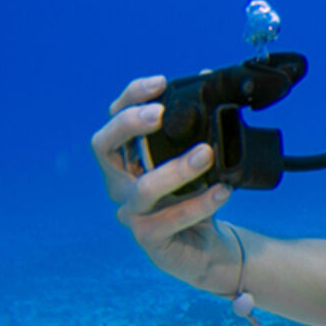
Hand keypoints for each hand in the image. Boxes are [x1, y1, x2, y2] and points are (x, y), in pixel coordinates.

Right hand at [91, 75, 237, 290]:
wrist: (207, 247)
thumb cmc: (197, 198)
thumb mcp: (201, 162)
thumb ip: (201, 127)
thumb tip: (212, 77)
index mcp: (126, 158)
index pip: (114, 120)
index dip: (130, 98)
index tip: (160, 83)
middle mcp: (119, 182)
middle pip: (103, 146)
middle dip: (128, 125)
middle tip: (161, 114)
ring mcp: (130, 212)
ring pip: (143, 187)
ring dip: (176, 168)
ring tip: (207, 153)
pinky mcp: (148, 238)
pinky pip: (169, 220)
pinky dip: (198, 205)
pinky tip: (222, 191)